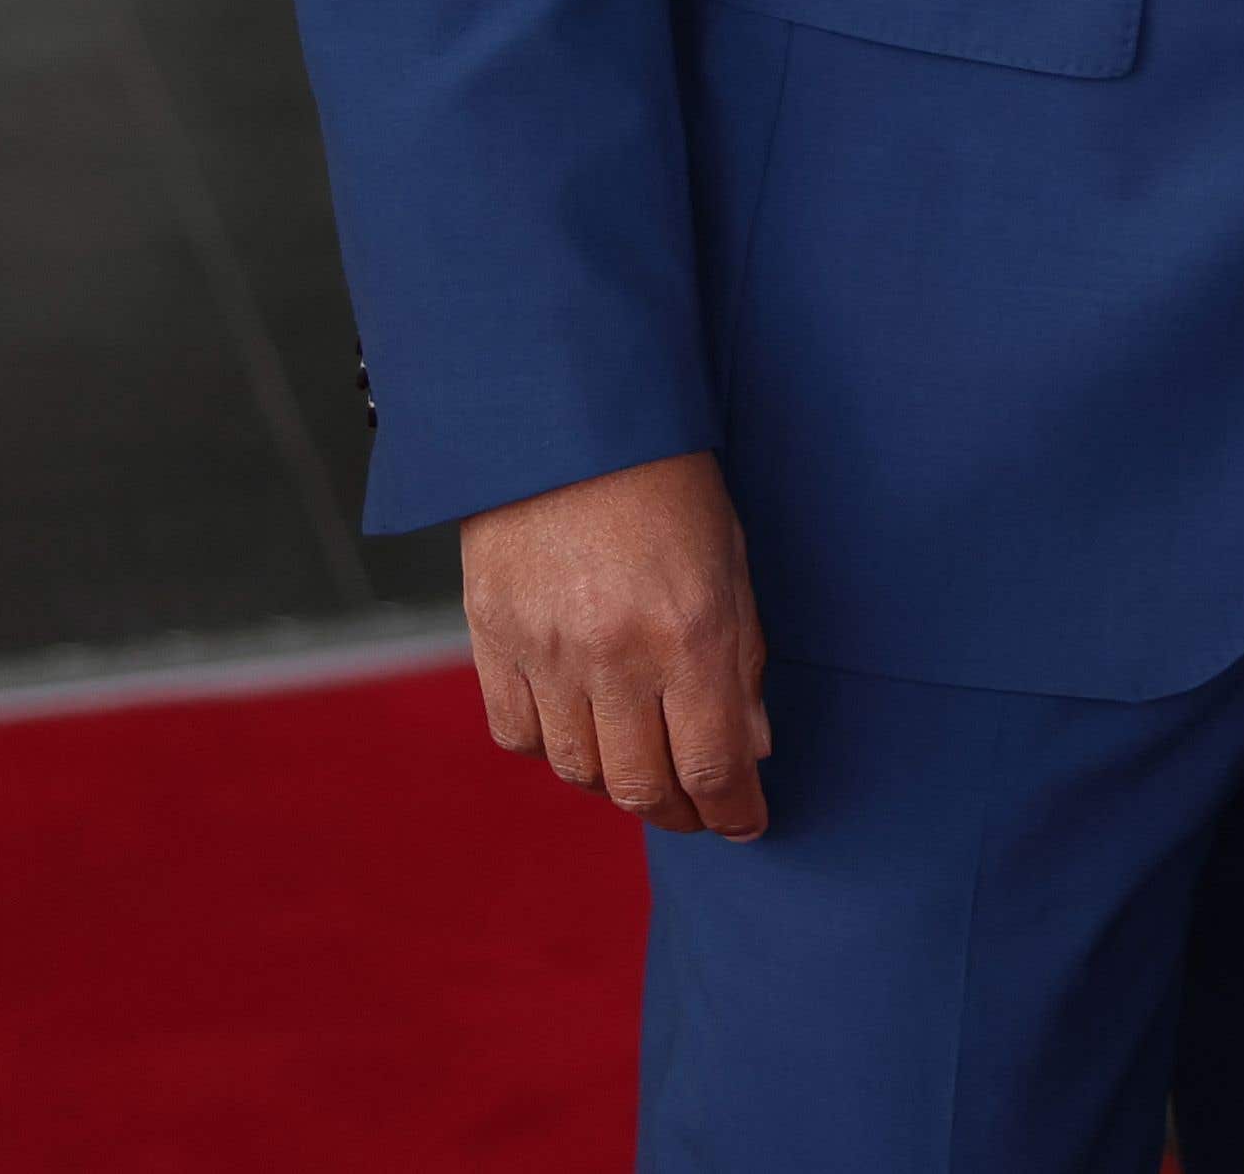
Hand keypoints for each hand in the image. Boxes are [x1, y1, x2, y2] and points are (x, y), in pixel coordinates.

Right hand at [463, 450, 771, 836]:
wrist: (565, 421)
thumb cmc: (666, 482)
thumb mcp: (732, 560)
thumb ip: (744, 659)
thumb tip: (752, 747)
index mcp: (690, 632)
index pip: (713, 765)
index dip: (733, 811)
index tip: (747, 824)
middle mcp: (615, 655)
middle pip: (642, 786)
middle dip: (681, 813)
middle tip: (701, 812)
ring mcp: (546, 652)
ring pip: (577, 772)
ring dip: (617, 786)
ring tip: (645, 772)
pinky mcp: (491, 640)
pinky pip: (517, 735)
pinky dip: (552, 750)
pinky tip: (581, 732)